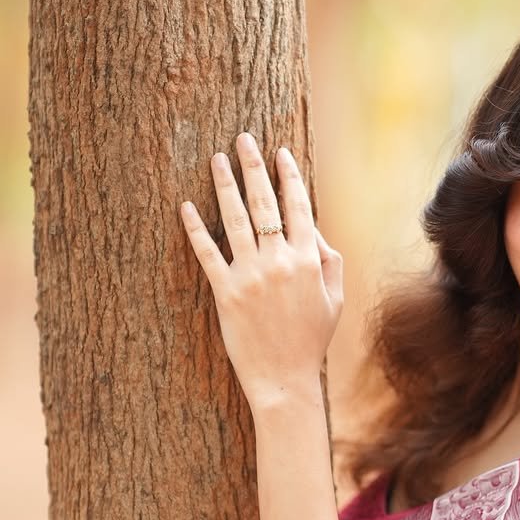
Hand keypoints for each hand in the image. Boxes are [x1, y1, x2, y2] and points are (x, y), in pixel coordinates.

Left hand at [179, 132, 343, 410]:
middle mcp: (279, 262)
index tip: (280, 153)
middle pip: (265, 203)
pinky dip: (195, 228)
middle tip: (243, 140)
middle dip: (254, 168)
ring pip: (235, 220)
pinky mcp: (226, 292)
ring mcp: (251, 275)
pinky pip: (208, 253)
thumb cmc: (312, 340)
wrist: (286, 380)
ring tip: (216, 159)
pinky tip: (185, 206)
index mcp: (308, 260)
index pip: (298, 207)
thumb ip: (329, 260)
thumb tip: (312, 229)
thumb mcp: (334, 299)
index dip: (288, 176)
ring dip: (224, 185)